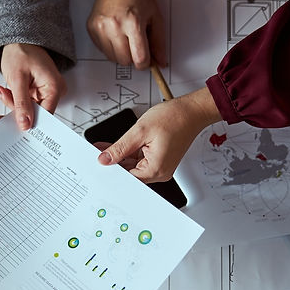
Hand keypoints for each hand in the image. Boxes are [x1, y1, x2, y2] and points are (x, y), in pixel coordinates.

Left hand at [0, 43, 65, 129]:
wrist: (18, 40)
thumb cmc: (21, 51)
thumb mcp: (18, 78)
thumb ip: (21, 103)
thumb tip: (25, 124)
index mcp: (54, 87)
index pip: (45, 115)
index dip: (30, 121)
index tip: (14, 127)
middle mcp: (53, 91)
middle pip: (36, 114)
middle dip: (16, 110)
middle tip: (2, 103)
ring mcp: (45, 93)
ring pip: (28, 110)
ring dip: (12, 103)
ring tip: (3, 90)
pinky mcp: (36, 93)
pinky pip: (25, 104)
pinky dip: (13, 100)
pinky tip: (5, 91)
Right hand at [86, 0, 165, 69]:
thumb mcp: (155, 16)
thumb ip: (159, 41)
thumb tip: (160, 61)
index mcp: (133, 22)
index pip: (139, 58)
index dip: (146, 62)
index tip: (147, 59)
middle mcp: (114, 26)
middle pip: (124, 61)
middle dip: (133, 57)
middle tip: (136, 43)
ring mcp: (100, 27)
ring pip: (112, 58)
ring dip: (121, 53)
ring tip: (125, 36)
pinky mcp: (92, 28)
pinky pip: (102, 50)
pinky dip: (110, 46)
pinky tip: (115, 32)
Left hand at [97, 88, 219, 182]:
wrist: (192, 111)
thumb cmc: (174, 118)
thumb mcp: (139, 131)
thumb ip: (120, 148)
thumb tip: (105, 159)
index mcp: (156, 169)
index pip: (126, 178)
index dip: (110, 171)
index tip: (98, 164)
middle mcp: (160, 172)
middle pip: (129, 173)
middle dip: (113, 162)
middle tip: (97, 153)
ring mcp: (161, 166)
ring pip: (133, 166)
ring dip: (120, 157)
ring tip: (104, 148)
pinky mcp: (160, 160)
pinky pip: (140, 160)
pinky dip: (129, 153)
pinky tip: (117, 146)